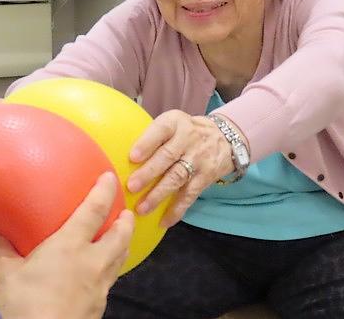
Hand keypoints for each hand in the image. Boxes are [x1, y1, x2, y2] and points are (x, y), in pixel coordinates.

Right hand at [0, 172, 133, 318]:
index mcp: (71, 245)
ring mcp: (100, 286)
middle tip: (126, 213)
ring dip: (123, 246)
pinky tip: (101, 275)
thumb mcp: (7, 276)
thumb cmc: (24, 305)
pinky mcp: (99, 306)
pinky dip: (110, 272)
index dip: (104, 191)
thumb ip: (2, 251)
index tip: (111, 178)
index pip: (94, 210)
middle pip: (119, 236)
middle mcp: (93, 262)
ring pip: (120, 259)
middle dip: (125, 222)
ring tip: (121, 239)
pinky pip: (110, 282)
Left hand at [127, 110, 234, 227]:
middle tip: (131, 186)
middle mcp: (188, 139)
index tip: (132, 157)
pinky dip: (177, 209)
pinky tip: (164, 221)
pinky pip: (189, 195)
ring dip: (159, 194)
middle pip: (167, 156)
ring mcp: (198, 159)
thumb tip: (119, 156)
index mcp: (175, 123)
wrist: (224, 138)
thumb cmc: (186, 132)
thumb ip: (152, 136)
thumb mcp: (173, 124)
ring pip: (177, 177)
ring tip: (142, 208)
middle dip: (149, 173)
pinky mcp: (205, 178)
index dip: (147, 143)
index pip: (161, 130)